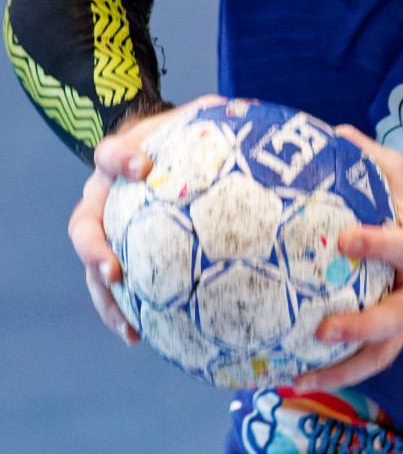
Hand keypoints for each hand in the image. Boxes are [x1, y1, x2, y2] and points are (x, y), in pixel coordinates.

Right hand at [67, 94, 222, 343]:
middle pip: (83, 223)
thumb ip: (222, 117)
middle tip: (114, 269)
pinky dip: (124, 311)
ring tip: (128, 323)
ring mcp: (103, 228)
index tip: (142, 168)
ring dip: (105, 296)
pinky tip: (141, 335)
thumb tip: (268, 120)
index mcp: (119, 159)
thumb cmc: (181, 136)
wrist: (151, 152)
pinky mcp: (113, 254)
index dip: (121, 160)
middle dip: (94, 247)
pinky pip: (112, 287)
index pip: (110, 154)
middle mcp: (102, 196)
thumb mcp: (199, 120)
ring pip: (91, 265)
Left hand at [296, 127, 402, 391]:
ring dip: (342, 369)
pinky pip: (370, 361)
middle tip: (322, 328)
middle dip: (361, 326)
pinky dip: (337, 374)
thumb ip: (371, 158)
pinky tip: (299, 379)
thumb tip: (330, 133)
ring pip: (382, 353)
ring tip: (299, 377)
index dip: (377, 246)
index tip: (345, 239)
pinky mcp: (399, 336)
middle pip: (396, 317)